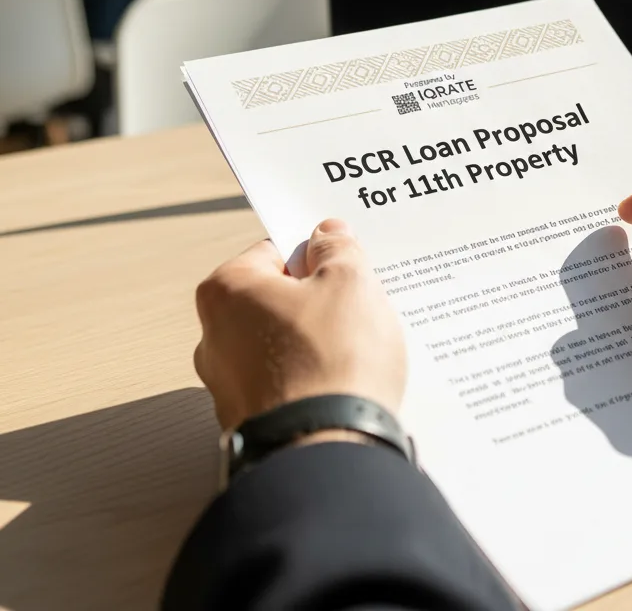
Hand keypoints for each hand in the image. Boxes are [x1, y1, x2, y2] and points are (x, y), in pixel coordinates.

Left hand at [194, 219, 405, 430]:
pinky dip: (316, 381)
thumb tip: (327, 237)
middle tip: (358, 306)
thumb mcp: (350, 281)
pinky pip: (290, 384)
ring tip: (359, 352)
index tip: (344, 265)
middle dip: (319, 301)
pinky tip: (347, 385)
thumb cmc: (332, 361)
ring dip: (319, 343)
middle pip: (278, 299)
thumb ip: (337, 249)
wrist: (328, 453)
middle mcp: (214, 338)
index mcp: (227, 291)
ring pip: (285, 344)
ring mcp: (229, 387)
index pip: (275, 252)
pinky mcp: (252, 424)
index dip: (317, 255)